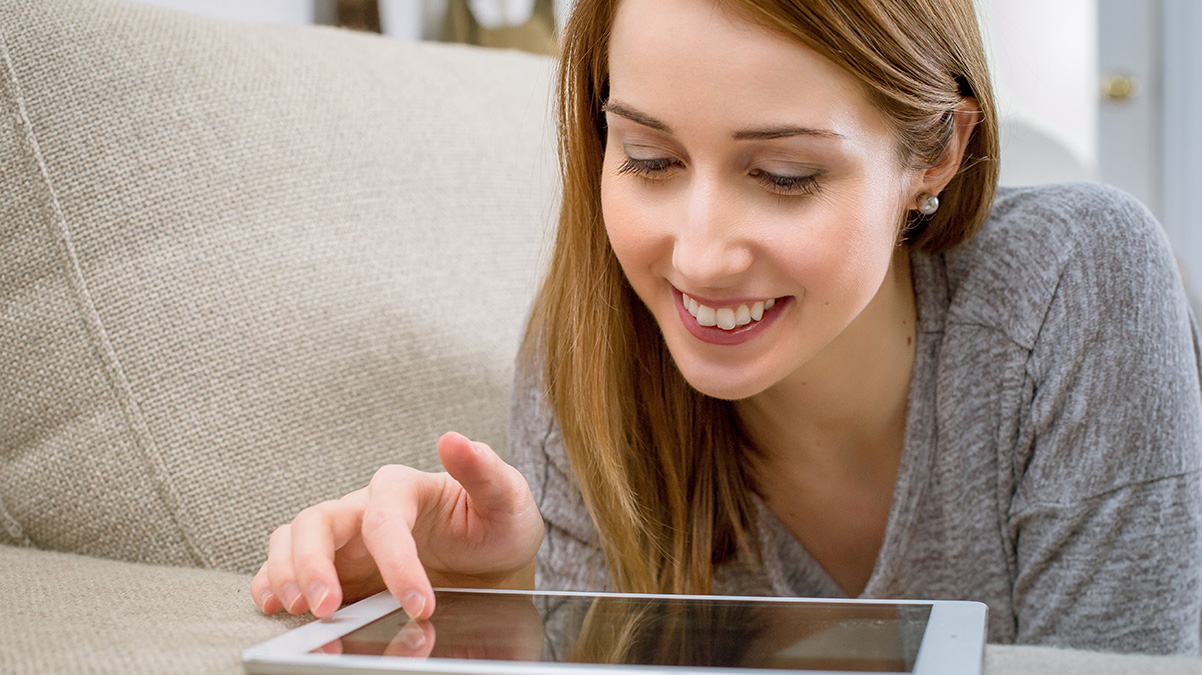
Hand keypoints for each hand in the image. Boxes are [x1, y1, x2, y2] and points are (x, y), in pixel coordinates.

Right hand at [251, 431, 543, 619]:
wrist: (493, 555)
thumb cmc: (497, 522)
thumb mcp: (507, 497)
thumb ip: (484, 471)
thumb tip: (454, 439)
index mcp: (404, 489)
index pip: (384, 519)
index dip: (397, 562)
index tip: (421, 604)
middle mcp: (366, 509)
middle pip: (318, 520)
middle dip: (312, 563)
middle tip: (325, 607)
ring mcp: (347, 539)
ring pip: (293, 539)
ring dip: (286, 572)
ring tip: (298, 609)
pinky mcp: (338, 567)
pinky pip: (288, 566)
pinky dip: (272, 583)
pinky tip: (275, 607)